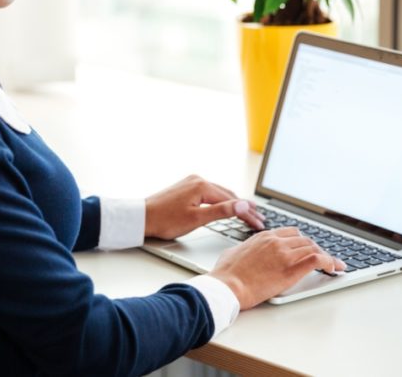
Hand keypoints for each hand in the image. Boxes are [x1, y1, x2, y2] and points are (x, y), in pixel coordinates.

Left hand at [144, 175, 265, 239]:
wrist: (142, 218)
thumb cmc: (165, 220)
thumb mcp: (197, 218)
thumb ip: (221, 211)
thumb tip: (242, 204)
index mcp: (202, 186)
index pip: (232, 200)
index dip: (247, 213)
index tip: (259, 222)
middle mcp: (198, 179)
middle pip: (228, 195)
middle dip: (244, 208)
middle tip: (259, 219)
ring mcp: (192, 182)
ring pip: (220, 193)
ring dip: (234, 204)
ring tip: (248, 213)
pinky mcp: (187, 187)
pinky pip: (210, 193)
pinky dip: (222, 201)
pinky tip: (228, 206)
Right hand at [210, 227, 345, 308]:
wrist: (227, 286)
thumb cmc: (226, 273)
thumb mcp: (233, 252)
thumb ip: (245, 249)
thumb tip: (245, 251)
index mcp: (264, 237)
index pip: (291, 233)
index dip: (302, 241)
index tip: (307, 248)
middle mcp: (277, 242)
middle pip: (304, 240)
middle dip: (315, 248)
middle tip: (321, 258)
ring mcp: (285, 254)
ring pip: (313, 248)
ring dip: (324, 256)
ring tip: (332, 265)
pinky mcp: (291, 269)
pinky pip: (317, 260)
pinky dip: (329, 262)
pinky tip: (334, 268)